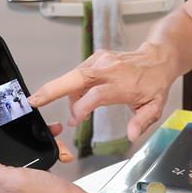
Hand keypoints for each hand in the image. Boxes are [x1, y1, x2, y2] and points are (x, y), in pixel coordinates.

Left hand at [0, 123, 78, 192]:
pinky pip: (35, 156)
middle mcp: (3, 186)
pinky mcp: (33, 178)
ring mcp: (18, 182)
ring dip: (35, 144)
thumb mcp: (15, 180)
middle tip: (28, 132)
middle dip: (17, 140)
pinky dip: (45, 150)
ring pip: (20, 152)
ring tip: (47, 140)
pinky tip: (54, 151)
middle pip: (1, 153)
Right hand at [28, 42, 176, 140]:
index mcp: (124, 84)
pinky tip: (79, 98)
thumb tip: (131, 135)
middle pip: (77, 77)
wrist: (158, 58)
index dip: (81, 108)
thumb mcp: (155, 107)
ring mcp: (102, 61)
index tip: (75, 121)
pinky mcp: (97, 57)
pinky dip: (73, 86)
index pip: (96, 95)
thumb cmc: (155, 84)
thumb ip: (142, 122)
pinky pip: (78, 73)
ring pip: (73, 75)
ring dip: (65, 93)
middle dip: (53, 89)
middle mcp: (110, 70)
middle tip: (33, 101)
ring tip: (75, 112)